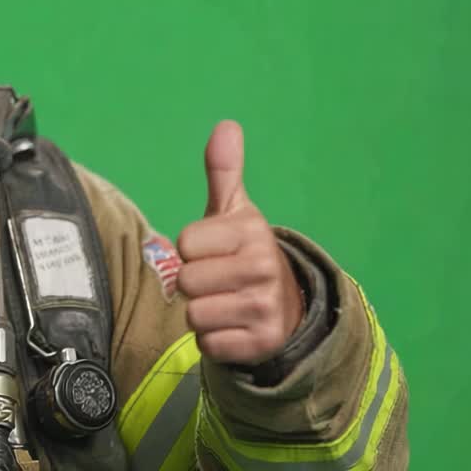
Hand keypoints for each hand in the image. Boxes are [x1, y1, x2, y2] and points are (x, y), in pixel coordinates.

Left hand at [176, 120, 303, 364]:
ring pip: (194, 315)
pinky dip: (214, 341)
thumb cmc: (244, 254)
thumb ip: (224, 171)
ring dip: (202, 314)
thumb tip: (226, 125)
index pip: (184, 245)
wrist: (286, 308)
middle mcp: (262, 268)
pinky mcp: (260, 343)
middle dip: (195, 285)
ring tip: (226, 303)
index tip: (214, 252)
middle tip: (219, 281)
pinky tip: (233, 328)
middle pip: (186, 282)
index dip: (191, 251)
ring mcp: (264, 308)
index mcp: (251, 233)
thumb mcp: (235, 212)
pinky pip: (208, 345)